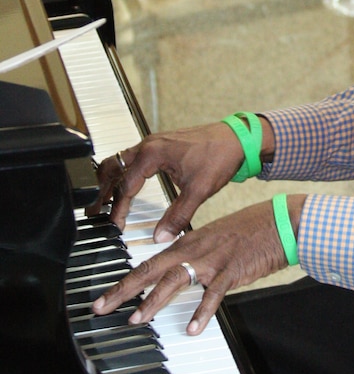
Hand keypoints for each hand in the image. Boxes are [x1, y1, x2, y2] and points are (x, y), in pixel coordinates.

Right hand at [92, 121, 269, 240]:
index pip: (126, 186)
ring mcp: (153, 142)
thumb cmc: (219, 156)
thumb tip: (161, 236)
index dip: (118, 209)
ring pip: (120, 160)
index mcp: (152, 154)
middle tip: (95, 211)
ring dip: (110, 179)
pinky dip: (123, 172)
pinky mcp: (160, 144)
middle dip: (102, 190)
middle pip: (113, 168)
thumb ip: (178, 215)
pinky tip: (127, 185)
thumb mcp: (199, 191)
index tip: (115, 225)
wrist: (237, 138)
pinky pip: (132, 157)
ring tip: (104, 200)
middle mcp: (148, 145)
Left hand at [92, 196, 305, 333]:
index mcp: (188, 243)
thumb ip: (193, 254)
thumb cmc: (249, 230)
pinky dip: (202, 312)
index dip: (124, 281)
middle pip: (151, 270)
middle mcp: (194, 250)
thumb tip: (177, 271)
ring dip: (154, 300)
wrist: (278, 222)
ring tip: (138, 318)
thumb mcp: (214, 239)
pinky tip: (193, 328)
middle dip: (124, 290)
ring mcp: (212, 261)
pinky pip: (213, 295)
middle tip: (103, 307)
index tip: (105, 296)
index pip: (148, 263)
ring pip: (175, 280)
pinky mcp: (231, 271)